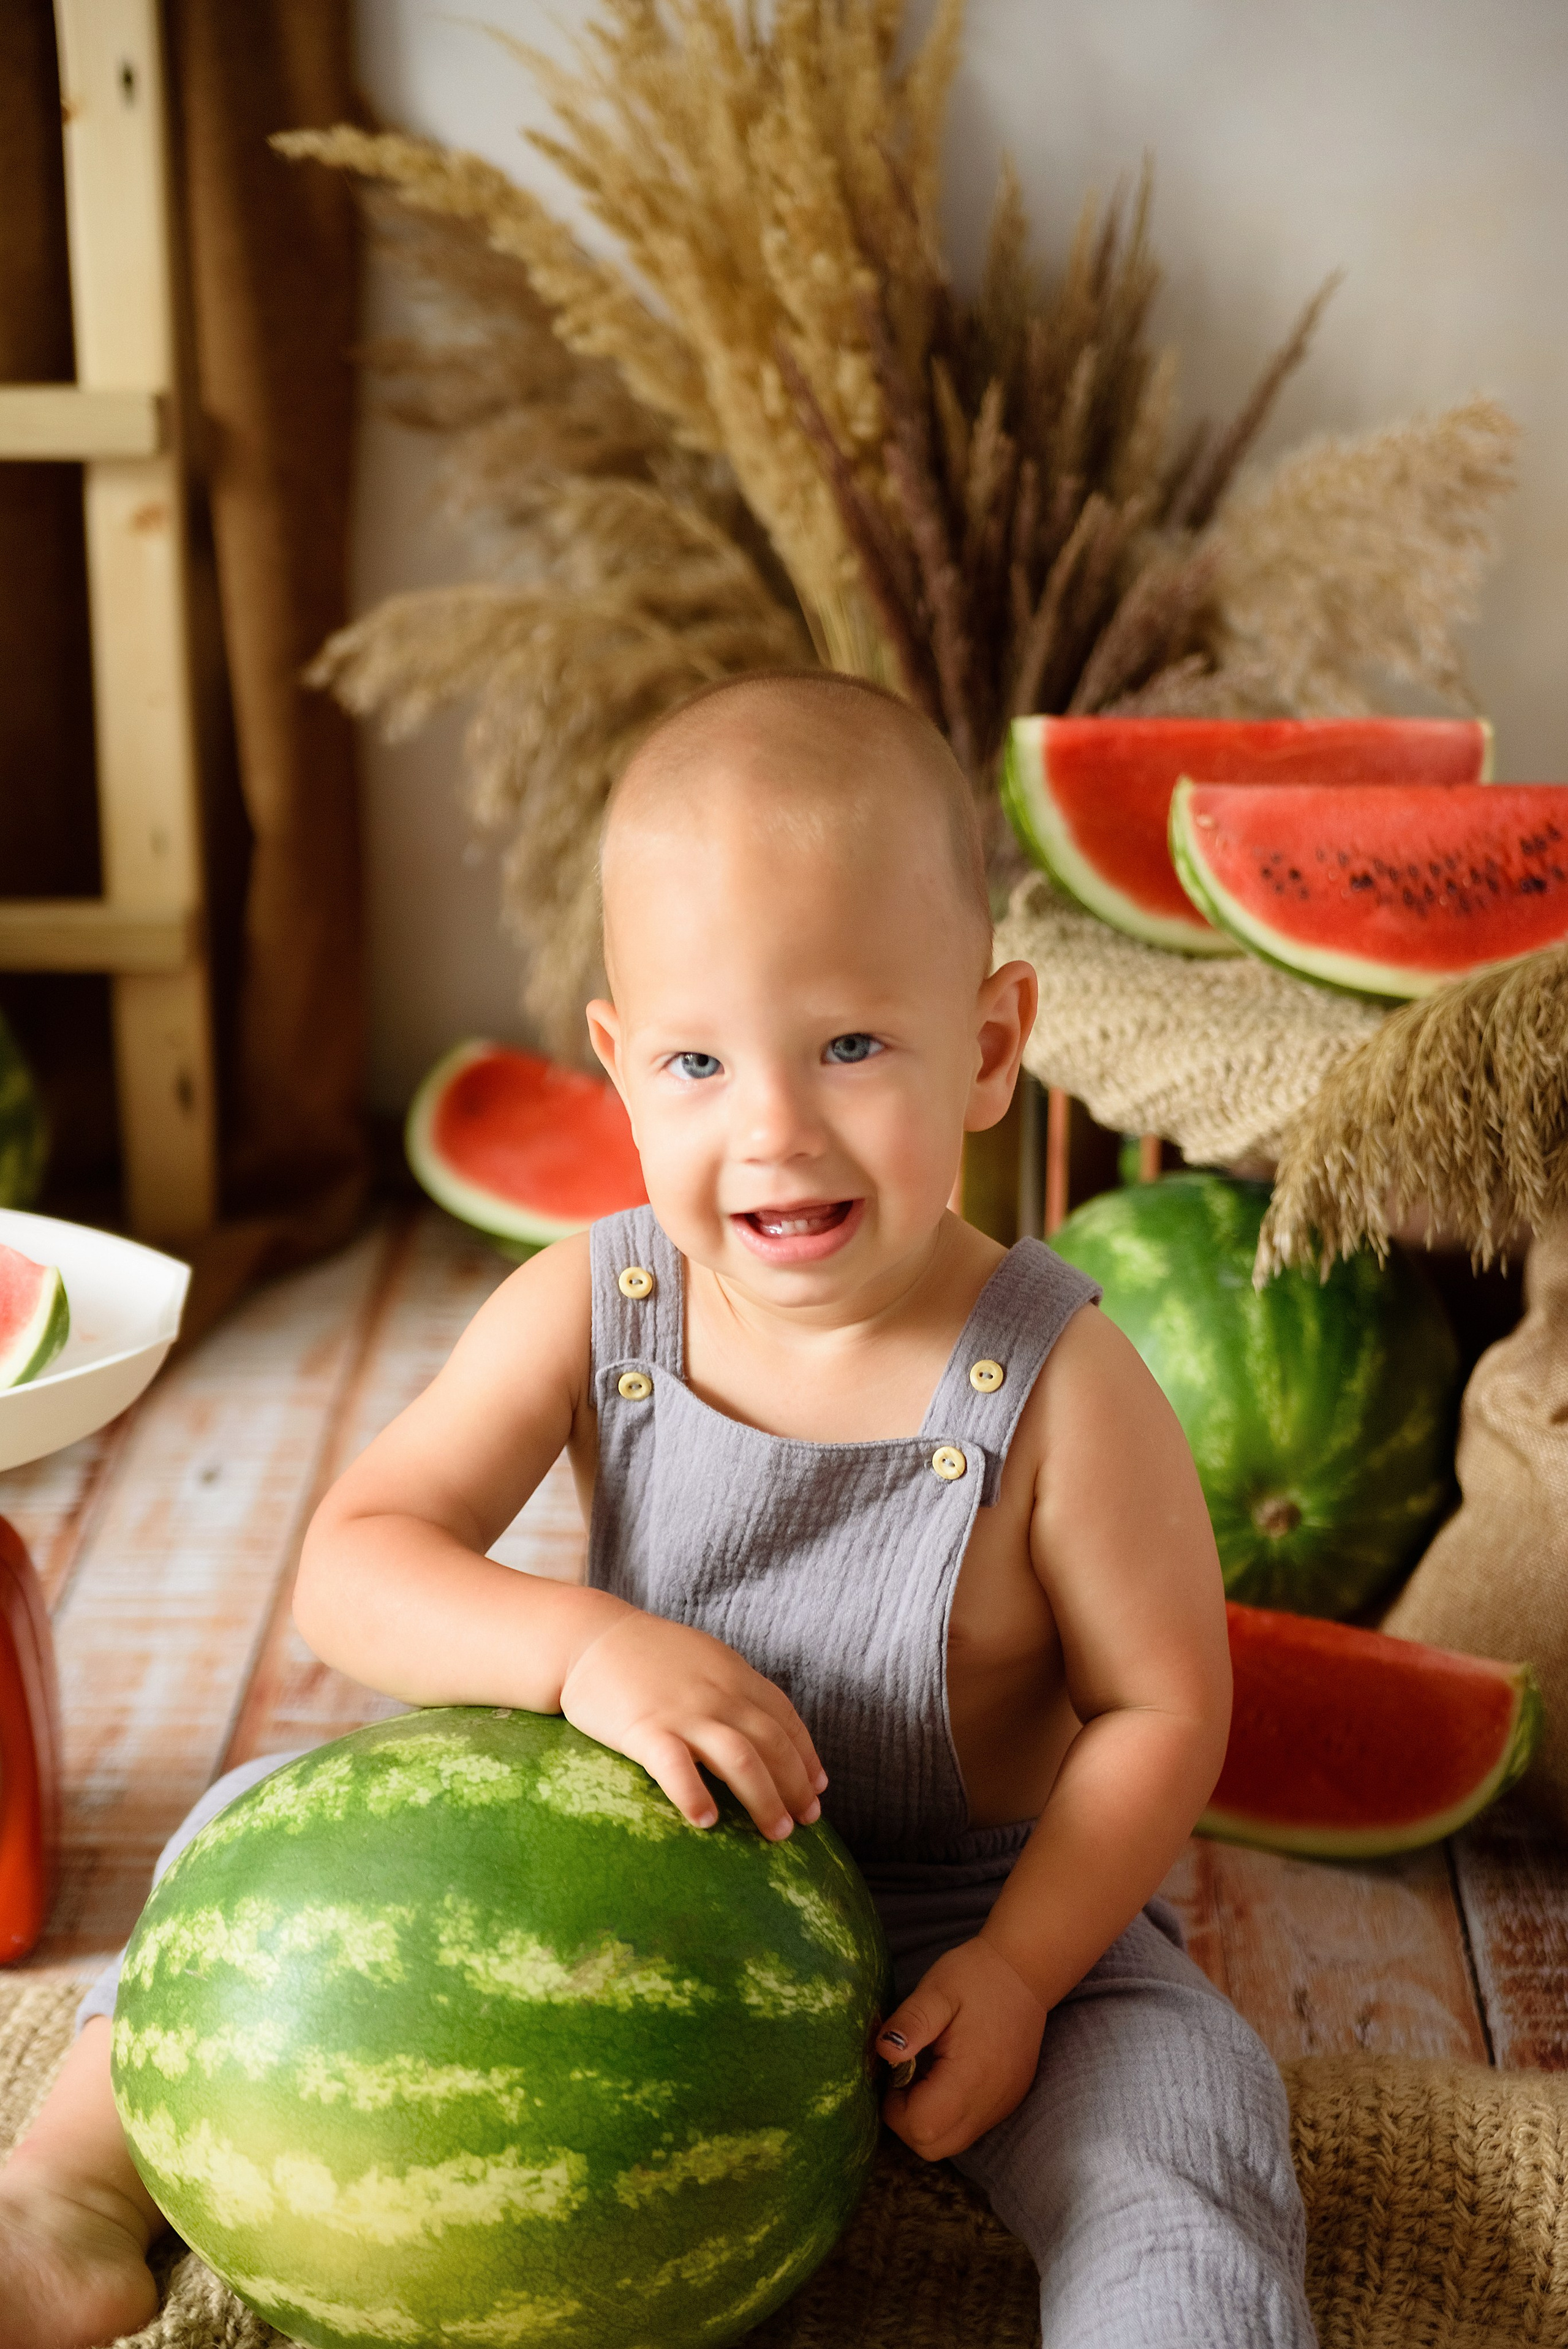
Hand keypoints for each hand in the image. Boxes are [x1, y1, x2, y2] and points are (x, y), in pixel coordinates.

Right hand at [559, 1608, 826, 1839]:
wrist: (588, 1638)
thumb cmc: (646, 1656)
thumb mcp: (704, 1659)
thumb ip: (734, 1689)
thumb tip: (764, 1727)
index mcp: (734, 1676)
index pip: (785, 1719)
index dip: (807, 1756)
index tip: (818, 1790)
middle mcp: (718, 1693)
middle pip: (772, 1744)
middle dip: (796, 1787)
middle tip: (806, 1824)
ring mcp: (683, 1711)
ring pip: (741, 1759)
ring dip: (765, 1799)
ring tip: (776, 1833)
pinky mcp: (644, 1728)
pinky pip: (675, 1766)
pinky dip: (694, 1795)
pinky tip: (706, 1822)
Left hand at [877, 1937, 1046, 2159]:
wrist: (1026, 1971)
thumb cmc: (977, 1977)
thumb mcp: (937, 1990)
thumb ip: (910, 2023)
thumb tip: (884, 2052)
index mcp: (970, 2077)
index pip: (920, 2128)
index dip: (895, 2107)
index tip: (896, 2071)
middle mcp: (989, 2103)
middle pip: (933, 2147)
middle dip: (906, 2121)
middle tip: (907, 2075)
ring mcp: (1001, 2106)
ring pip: (951, 2142)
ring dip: (927, 2119)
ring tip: (927, 2073)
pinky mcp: (1006, 2102)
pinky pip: (969, 2127)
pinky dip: (948, 2114)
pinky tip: (946, 2075)